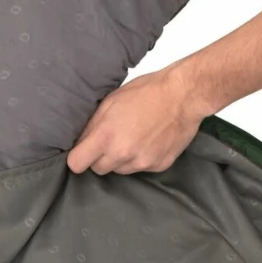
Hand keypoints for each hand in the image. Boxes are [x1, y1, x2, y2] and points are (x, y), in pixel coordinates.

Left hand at [67, 63, 214, 174]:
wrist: (184, 96)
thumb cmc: (147, 92)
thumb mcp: (111, 101)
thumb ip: (93, 125)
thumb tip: (80, 141)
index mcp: (106, 136)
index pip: (77, 164)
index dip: (77, 158)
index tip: (82, 152)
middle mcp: (122, 154)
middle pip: (99, 170)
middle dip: (100, 157)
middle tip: (111, 139)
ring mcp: (142, 162)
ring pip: (120, 170)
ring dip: (121, 158)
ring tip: (133, 137)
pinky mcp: (158, 166)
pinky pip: (141, 168)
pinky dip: (141, 158)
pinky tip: (149, 140)